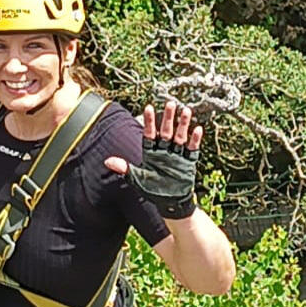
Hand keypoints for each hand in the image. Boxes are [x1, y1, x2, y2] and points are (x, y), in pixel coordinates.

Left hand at [105, 101, 201, 219]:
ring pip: (180, 136)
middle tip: (170, 103)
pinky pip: (192, 149)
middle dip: (168, 118)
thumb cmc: (153, 190)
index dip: (149, 121)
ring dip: (183, 124)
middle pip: (166, 131)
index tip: (149, 107)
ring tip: (186, 111)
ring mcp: (177, 155)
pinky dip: (195, 140)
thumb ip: (125, 169)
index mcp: (151, 152)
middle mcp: (164, 150)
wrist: (171, 203)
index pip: (149, 133)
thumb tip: (108, 162)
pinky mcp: (188, 162)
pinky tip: (197, 129)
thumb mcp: (137, 179)